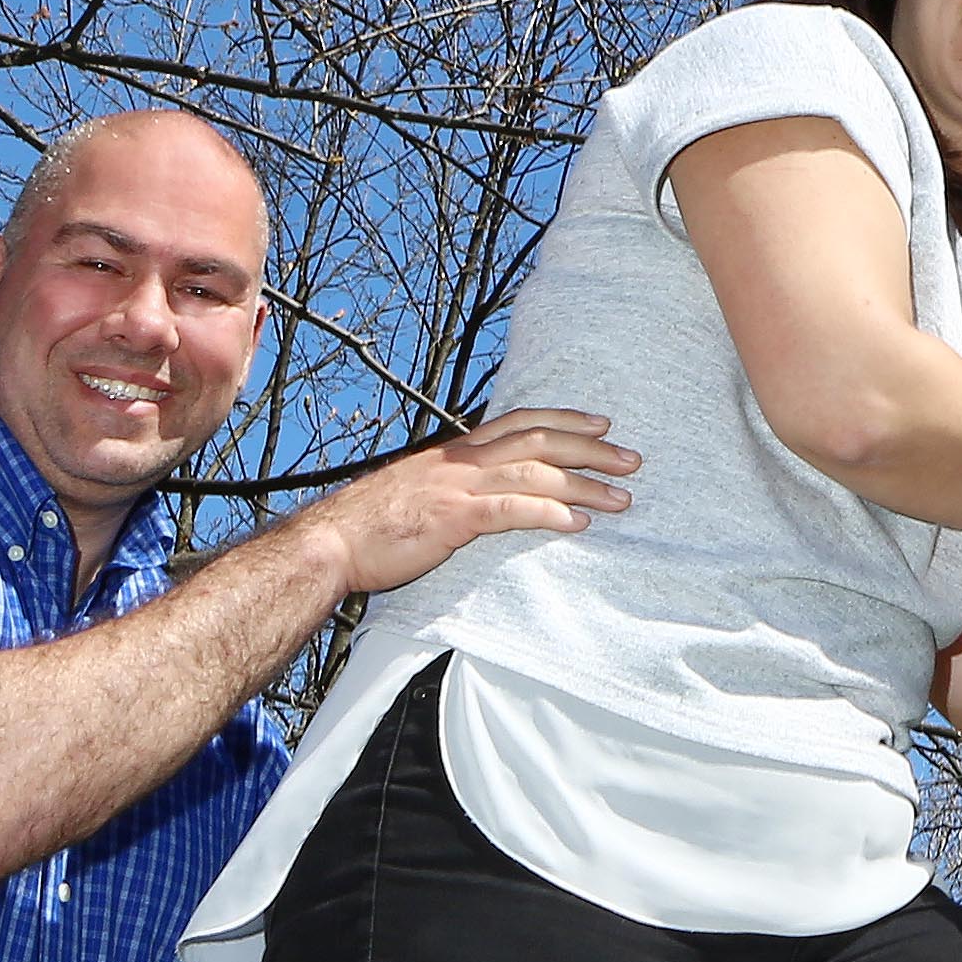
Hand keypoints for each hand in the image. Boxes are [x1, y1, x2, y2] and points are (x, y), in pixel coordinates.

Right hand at [293, 407, 637, 593]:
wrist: (330, 542)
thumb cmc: (372, 525)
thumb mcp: (420, 493)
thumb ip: (456, 488)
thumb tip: (485, 495)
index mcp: (456, 453)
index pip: (521, 422)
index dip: (565, 418)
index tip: (602, 421)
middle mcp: (463, 461)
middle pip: (540, 440)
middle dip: (592, 448)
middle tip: (631, 459)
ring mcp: (458, 486)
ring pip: (536, 473)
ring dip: (584, 484)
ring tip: (621, 498)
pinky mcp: (454, 518)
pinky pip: (511, 509)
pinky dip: (549, 512)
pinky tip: (578, 523)